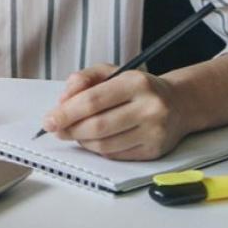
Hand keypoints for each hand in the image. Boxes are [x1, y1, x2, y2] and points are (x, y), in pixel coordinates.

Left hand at [39, 64, 193, 160]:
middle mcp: (149, 107)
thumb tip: (63, 100)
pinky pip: (115, 155)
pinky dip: (98, 149)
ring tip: (76, 132)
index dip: (66, 113)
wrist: (179, 103)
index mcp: (136, 82)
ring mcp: (154, 132)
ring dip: (82, 141)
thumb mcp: (112, 71)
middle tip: (56, 129)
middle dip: (70, 130)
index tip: (48, 120)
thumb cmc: (139, 87)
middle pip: (97, 126)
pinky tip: (94, 140)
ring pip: (104, 145)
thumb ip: (84, 79)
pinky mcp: (154, 151)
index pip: (93, 101)